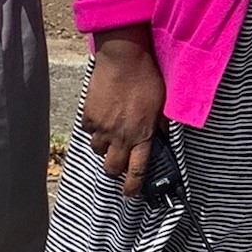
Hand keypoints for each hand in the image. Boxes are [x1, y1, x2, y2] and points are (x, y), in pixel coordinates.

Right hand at [82, 28, 164, 198]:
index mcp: (142, 136)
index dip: (132, 186)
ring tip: (111, 132)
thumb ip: (160, 126)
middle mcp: (121, 137)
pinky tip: (102, 115)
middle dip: (114, 168)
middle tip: (117, 160)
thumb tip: (161, 137)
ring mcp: (102, 128)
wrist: (124, 59)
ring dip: (104, 146)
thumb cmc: (148, 78)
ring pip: (97, 149)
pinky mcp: (88, 116)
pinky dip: (94, 127)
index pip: (137, 170)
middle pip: (112, 167)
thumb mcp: (162, 105)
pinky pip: (88, 130)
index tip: (129, 193)